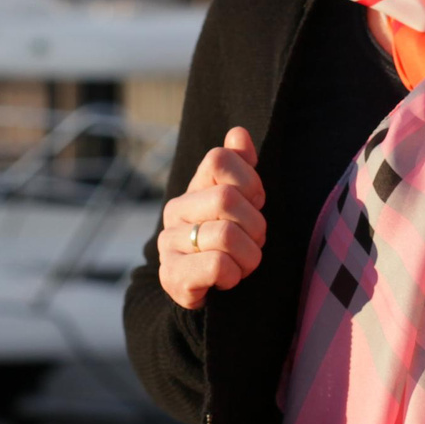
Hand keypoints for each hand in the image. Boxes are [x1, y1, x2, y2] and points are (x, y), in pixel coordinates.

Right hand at [156, 127, 265, 309]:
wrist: (201, 290)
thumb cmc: (228, 242)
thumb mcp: (240, 202)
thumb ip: (239, 166)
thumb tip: (238, 133)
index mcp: (194, 188)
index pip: (219, 159)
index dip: (250, 181)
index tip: (256, 203)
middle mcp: (176, 211)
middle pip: (226, 198)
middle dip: (255, 225)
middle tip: (255, 241)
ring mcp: (169, 242)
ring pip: (225, 235)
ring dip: (248, 256)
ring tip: (243, 263)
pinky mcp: (171, 275)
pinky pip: (216, 265)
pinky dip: (233, 275)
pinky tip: (228, 279)